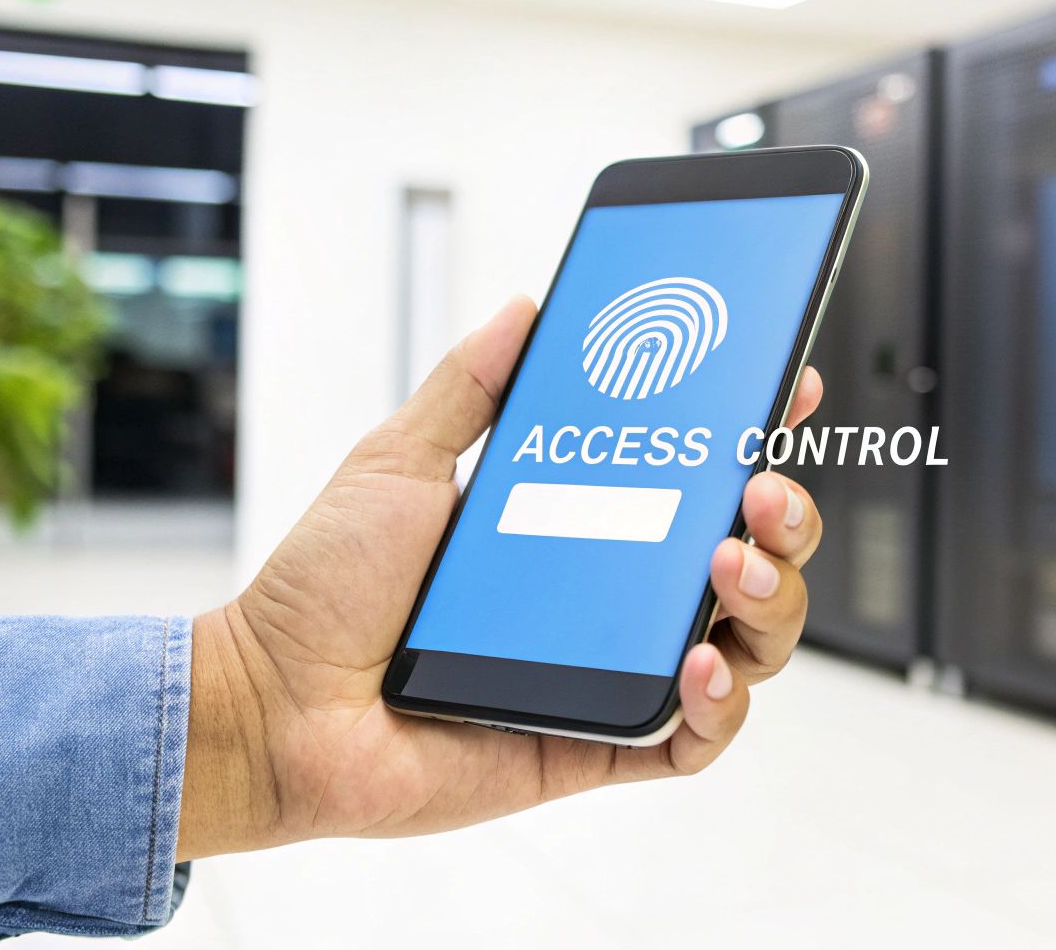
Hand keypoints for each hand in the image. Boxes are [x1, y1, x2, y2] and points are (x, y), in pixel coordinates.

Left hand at [176, 297, 824, 858]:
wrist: (271, 704)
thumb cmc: (325, 592)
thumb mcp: (398, 462)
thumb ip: (468, 388)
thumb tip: (526, 310)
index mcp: (582, 524)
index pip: (697, 477)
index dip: (754, 436)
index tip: (780, 387)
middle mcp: (614, 598)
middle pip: (751, 557)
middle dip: (784, 518)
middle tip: (758, 490)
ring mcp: (614, 672)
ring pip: (750, 644)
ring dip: (770, 601)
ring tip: (728, 568)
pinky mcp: (600, 745)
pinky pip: (698, 739)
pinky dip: (722, 706)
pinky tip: (698, 665)